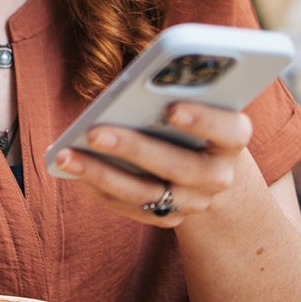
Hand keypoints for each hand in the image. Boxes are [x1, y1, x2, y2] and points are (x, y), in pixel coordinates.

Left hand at [49, 103, 251, 226]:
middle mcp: (219, 176)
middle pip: (179, 167)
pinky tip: (72, 168)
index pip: (231, 131)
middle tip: (95, 132)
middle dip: (134, 148)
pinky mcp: (168, 218)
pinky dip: (99, 188)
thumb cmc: (194, 119)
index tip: (172, 108)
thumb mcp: (197, 101)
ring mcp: (194, 202)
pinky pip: (130, 207)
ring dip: (102, 174)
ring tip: (66, 155)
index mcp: (234, 139)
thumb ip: (176, 90)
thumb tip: (132, 83)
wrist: (210, 166)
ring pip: (147, 194)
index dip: (205, 120)